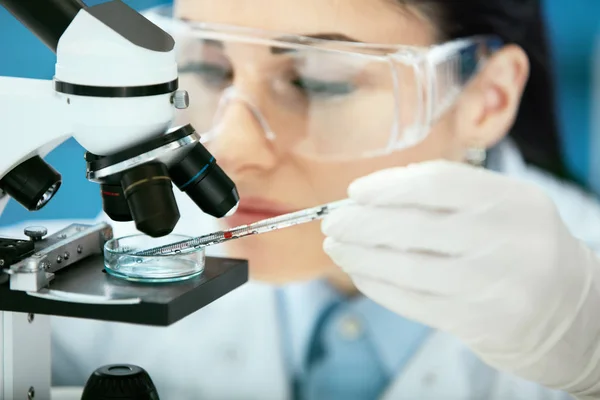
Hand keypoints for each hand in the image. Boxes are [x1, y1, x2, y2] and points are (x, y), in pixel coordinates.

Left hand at [322, 160, 599, 398]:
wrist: (566, 310)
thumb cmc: (519, 246)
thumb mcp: (502, 207)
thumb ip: (449, 193)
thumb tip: (374, 193)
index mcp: (513, 200)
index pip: (437, 183)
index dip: (387, 186)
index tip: (355, 192)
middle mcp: (508, 241)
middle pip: (414, 226)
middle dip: (361, 223)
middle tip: (332, 222)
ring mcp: (493, 286)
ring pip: (407, 267)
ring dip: (360, 256)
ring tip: (336, 247)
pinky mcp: (478, 323)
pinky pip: (413, 302)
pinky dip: (377, 286)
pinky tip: (359, 274)